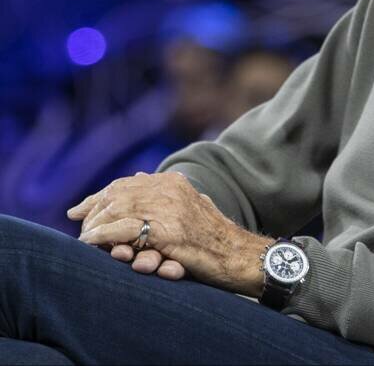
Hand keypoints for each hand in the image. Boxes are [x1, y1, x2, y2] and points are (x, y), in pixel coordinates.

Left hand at [67, 171, 270, 295]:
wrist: (238, 254)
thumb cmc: (215, 236)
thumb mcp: (193, 205)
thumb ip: (168, 192)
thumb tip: (140, 176)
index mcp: (174, 182)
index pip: (127, 183)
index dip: (100, 195)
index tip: (79, 208)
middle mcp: (170, 190)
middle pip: (117, 193)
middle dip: (93, 208)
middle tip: (77, 222)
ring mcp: (168, 209)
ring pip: (117, 209)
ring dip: (95, 224)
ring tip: (82, 236)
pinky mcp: (166, 231)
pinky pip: (123, 230)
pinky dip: (102, 236)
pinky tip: (90, 243)